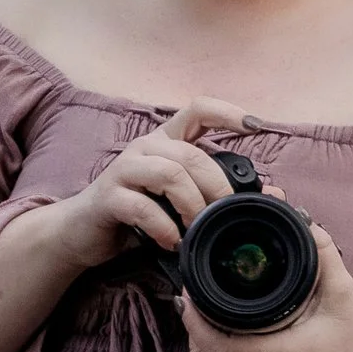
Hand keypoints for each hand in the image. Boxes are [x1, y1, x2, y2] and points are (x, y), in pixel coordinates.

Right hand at [49, 98, 264, 275]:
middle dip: (216, 186)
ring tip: (195, 230)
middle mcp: (145, 148)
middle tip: (224, 215)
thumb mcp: (179, 201)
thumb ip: (212, 194)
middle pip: (190, 153)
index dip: (228, 113)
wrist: (83, 233)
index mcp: (165, 142)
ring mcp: (124, 169)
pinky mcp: (108, 196)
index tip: (257, 126)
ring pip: (169, 173)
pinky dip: (163, 227)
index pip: (197, 110)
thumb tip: (269, 195)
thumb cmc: (137, 215)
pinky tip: (170, 241)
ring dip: (192, 205)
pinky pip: (142, 206)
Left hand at [178, 217, 352, 351]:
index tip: (189, 290)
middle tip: (197, 293)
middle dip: (196, 322)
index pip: (215, 345)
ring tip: (203, 313)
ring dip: (201, 343)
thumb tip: (295, 216)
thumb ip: (321, 251)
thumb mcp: (343, 293)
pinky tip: (213, 343)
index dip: (194, 318)